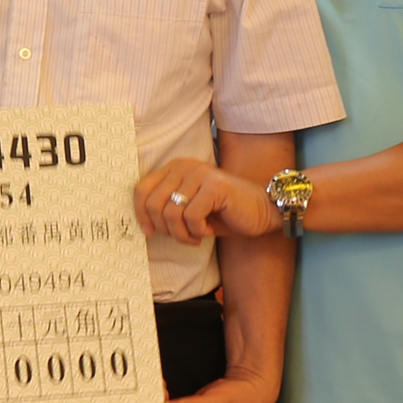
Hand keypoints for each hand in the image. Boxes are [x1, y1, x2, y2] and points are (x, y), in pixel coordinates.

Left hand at [134, 157, 280, 242]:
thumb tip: (143, 224)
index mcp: (174, 168)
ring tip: (196, 236)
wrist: (262, 212)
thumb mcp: (187, 209)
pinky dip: (197, 231)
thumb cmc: (223, 213)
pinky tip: (209, 231)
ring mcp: (200, 173)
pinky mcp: (215, 186)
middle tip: (183, 236)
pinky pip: (191, 217)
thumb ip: (165, 208)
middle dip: (165, 228)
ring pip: (171, 213)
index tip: (149, 232)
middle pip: (153, 204)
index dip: (141, 214)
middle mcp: (184, 166)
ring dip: (182, 234)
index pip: (141, 190)